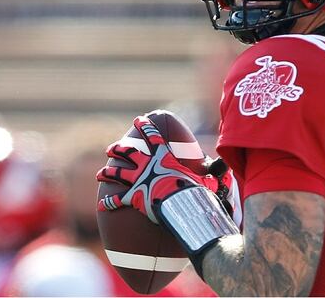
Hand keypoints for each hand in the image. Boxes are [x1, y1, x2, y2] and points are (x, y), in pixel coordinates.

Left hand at [96, 114, 221, 223]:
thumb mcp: (204, 180)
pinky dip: (108, 203)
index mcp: (162, 157)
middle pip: (128, 152)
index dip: (145, 127)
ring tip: (101, 173)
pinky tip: (101, 205)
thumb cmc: (192, 190)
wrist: (179, 203)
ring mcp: (137, 180)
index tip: (139, 120)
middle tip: (112, 148)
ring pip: (117, 173)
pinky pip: (117, 201)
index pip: (152, 137)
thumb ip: (210, 176)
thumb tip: (223, 173)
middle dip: (119, 149)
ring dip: (108, 173)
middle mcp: (146, 166)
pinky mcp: (132, 197)